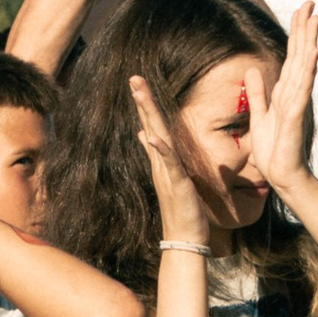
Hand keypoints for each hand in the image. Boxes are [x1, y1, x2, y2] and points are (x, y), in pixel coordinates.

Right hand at [129, 74, 210, 244]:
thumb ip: (158, 155)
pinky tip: (151, 135)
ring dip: (148, 115)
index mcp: (160, 160)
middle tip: (134, 78)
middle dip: (142, 101)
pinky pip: (168, 163)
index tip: (138, 84)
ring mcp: (166, 172)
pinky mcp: (176, 184)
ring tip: (139, 94)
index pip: (151, 126)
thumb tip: (145, 136)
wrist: (184, 239)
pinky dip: (160, 149)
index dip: (145, 105)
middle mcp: (160, 163)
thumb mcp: (171, 177)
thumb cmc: (182, 210)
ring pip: (157, 137)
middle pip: (150, 125)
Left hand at [246, 1, 317, 195]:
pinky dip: (307, 70)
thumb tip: (252, 70)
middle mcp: (293, 93)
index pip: (291, 57)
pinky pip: (301, 89)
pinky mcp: (295, 115)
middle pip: (299, 55)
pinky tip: (313, 53)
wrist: (281, 174)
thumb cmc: (273, 150)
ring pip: (303, 66)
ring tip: (315, 19)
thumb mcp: (259, 116)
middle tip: (311, 3)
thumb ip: (257, 94)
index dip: (295, 33)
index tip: (300, 10)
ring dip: (309, 42)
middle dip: (304, 29)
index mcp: (284, 92)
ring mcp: (297, 102)